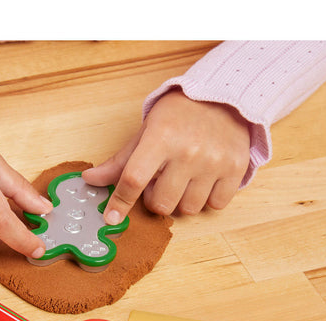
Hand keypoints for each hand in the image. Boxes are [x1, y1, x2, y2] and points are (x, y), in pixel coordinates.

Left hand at [82, 89, 250, 223]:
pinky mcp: (236, 169)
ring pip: (188, 209)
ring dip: (181, 200)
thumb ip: (119, 161)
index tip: (111, 217)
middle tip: (161, 181)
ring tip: (183, 179)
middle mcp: (189, 151)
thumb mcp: (145, 132)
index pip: (134, 179)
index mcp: (161, 138)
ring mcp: (215, 162)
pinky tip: (203, 181)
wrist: (224, 97)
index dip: (119, 202)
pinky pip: (215, 205)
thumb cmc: (179, 116)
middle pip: (161, 204)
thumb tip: (90, 179)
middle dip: (156, 198)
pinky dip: (207, 199)